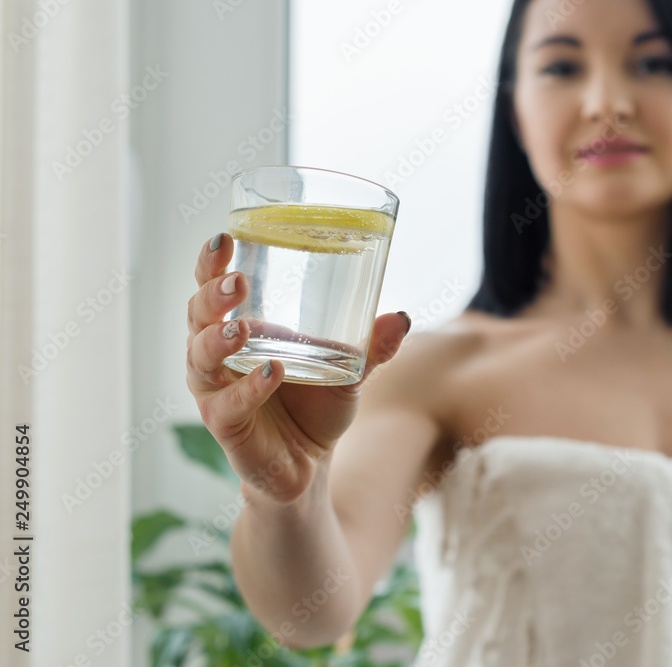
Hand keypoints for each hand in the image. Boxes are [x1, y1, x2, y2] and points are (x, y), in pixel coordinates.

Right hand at [185, 233, 410, 503]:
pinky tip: (271, 373)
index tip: (223, 237)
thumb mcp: (349, 371)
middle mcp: (217, 357)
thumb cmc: (317, 406)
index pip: (213, 288)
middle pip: (197, 316)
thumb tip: (401, 317)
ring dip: (218, 340)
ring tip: (240, 328)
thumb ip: (371, 347)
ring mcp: (217, 392)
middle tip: (237, 281)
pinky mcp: (226, 427)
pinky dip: (249, 389)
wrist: (308, 464)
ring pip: (200, 359)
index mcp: (240, 329)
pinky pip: (228, 406)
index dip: (210, 263)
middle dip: (211, 295)